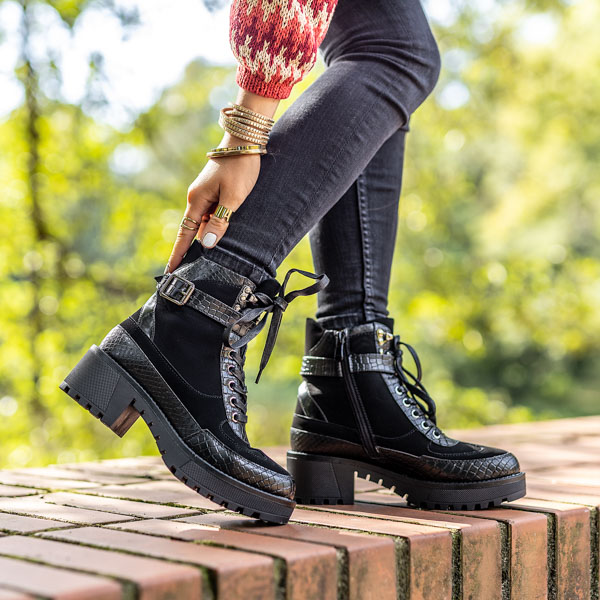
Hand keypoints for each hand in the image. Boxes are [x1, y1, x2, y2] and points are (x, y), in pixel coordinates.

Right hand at [165, 90, 279, 273]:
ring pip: (203, 224)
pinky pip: (211, 216)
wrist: (245, 141)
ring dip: (203, 241)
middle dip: (189, 252)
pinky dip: (213, 229)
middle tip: (186, 275)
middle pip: (192, 232)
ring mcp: (206, 196)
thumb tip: (208, 244)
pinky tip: (218, 240)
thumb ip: (221, 221)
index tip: (170, 271)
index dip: (178, 254)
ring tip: (203, 263)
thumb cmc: (240, 168)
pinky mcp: (216, 193)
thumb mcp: (233, 197)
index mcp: (197, 201)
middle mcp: (198, 199)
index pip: (185, 234)